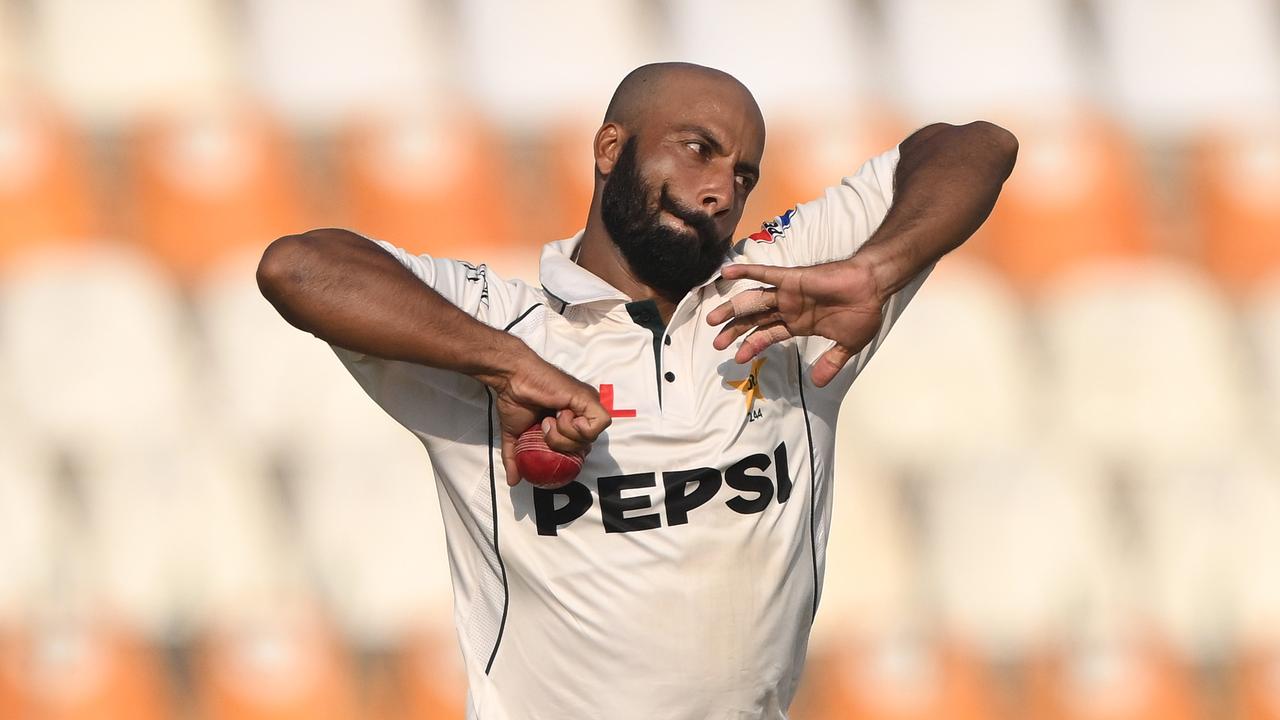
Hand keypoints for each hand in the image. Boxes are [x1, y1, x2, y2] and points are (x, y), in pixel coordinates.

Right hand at [488, 354, 610, 486]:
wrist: (513, 380)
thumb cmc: (516, 399)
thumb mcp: (516, 436)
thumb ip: (515, 458)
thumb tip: (512, 480)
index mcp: (569, 421)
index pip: (579, 448)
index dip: (565, 454)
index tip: (547, 446)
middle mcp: (581, 413)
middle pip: (586, 446)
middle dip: (562, 445)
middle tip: (544, 429)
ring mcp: (587, 405)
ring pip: (590, 438)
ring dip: (565, 435)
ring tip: (550, 419)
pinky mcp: (589, 399)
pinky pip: (596, 425)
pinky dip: (577, 427)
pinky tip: (561, 415)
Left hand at [707, 258, 885, 387]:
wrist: (873, 286)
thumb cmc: (863, 311)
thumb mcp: (846, 345)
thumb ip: (830, 363)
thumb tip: (817, 384)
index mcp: (798, 324)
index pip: (767, 336)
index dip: (751, 346)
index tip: (738, 359)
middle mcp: (788, 309)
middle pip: (754, 321)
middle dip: (734, 332)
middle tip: (716, 345)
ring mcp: (788, 294)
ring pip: (753, 301)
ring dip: (732, 309)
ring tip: (712, 320)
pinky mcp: (792, 278)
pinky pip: (765, 273)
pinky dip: (746, 272)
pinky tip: (726, 273)